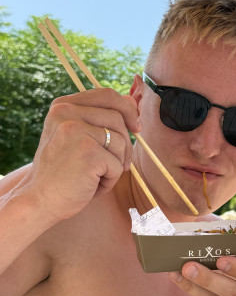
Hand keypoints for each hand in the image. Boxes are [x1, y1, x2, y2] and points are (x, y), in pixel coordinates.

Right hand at [23, 88, 138, 221]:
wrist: (39, 200)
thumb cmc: (62, 172)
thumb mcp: (79, 138)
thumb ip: (102, 118)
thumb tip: (133, 101)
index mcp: (62, 106)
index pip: (107, 95)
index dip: (127, 110)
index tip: (134, 128)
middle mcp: (66, 113)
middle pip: (118, 118)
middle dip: (125, 144)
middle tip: (118, 164)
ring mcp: (76, 131)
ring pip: (122, 142)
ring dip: (116, 165)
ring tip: (96, 177)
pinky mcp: (88, 152)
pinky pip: (118, 165)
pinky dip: (111, 180)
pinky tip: (92, 185)